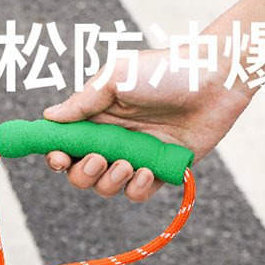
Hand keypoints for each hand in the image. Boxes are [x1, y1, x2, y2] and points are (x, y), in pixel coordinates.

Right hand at [43, 49, 254, 200]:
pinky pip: (138, 194)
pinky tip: (147, 170)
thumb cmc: (166, 70)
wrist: (216, 79)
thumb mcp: (117, 77)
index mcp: (97, 118)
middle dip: (83, 174)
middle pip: (81, 175)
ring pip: (106, 188)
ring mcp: (136, 157)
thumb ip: (83, 101)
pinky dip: (138, 188)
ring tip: (129, 163)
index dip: (56, 157)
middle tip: (99, 158)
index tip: (59, 159)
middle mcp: (113, 140)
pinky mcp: (160, 170)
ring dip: (111, 182)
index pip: (65, 146)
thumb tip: (48, 118)